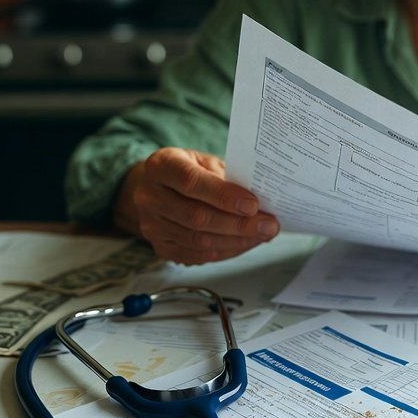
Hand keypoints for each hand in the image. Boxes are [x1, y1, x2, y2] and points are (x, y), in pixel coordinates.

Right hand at [113, 148, 278, 264]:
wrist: (158, 187)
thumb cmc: (188, 170)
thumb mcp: (205, 162)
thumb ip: (227, 177)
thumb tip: (261, 201)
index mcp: (161, 166)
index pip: (191, 182)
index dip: (224, 196)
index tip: (253, 205)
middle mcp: (149, 196)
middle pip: (196, 216)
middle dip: (238, 224)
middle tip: (268, 225)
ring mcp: (151, 224)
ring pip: (198, 240)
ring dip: (236, 241)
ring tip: (262, 235)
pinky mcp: (159, 246)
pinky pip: (196, 256)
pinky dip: (226, 252)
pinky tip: (245, 244)